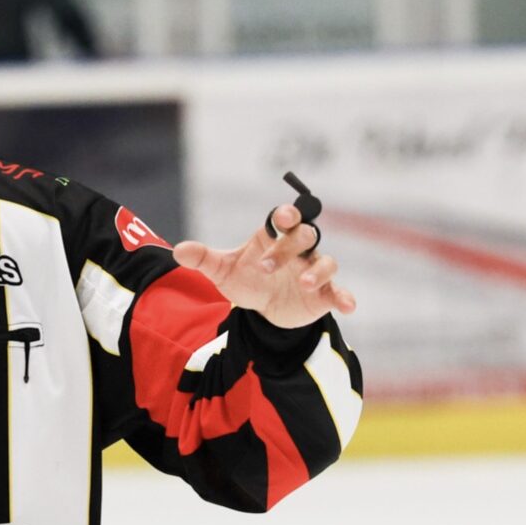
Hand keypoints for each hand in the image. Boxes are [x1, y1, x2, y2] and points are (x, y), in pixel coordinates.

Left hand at [172, 204, 356, 328]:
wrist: (261, 310)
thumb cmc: (246, 279)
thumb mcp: (222, 270)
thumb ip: (202, 258)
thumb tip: (178, 250)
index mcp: (274, 237)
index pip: (285, 218)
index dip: (287, 214)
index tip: (282, 217)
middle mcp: (298, 250)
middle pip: (305, 235)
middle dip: (290, 247)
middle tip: (265, 268)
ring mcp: (312, 271)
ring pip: (326, 261)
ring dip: (318, 271)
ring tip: (304, 284)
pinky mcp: (323, 294)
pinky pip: (339, 291)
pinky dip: (345, 297)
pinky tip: (347, 305)